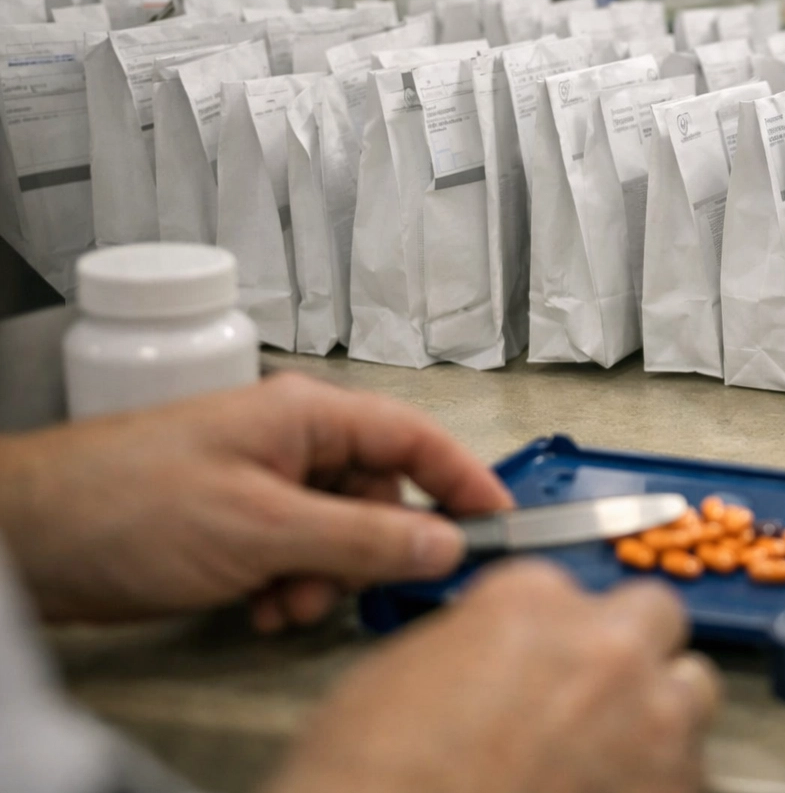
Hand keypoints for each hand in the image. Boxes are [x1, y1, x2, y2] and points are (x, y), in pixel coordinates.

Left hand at [0, 372, 511, 627]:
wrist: (30, 536)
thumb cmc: (126, 503)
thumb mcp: (265, 527)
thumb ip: (364, 537)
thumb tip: (444, 544)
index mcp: (308, 416)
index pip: (416, 437)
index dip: (464, 479)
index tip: (500, 522)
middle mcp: (291, 442)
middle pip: (380, 494)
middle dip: (371, 551)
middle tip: (357, 587)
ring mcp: (262, 482)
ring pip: (339, 533)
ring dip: (324, 578)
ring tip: (283, 602)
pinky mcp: (235, 521)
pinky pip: (297, 555)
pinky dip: (289, 586)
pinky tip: (257, 606)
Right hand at [268, 560, 717, 792]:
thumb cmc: (371, 776)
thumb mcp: (398, 675)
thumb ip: (472, 643)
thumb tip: (493, 657)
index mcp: (532, 601)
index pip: (571, 587)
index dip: (559, 629)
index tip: (552, 657)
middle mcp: (605, 646)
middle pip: (656, 618)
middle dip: (632, 651)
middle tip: (597, 698)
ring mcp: (649, 719)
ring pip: (693, 692)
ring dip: (661, 717)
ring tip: (612, 759)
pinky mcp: (673, 788)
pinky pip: (695, 773)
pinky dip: (661, 782)